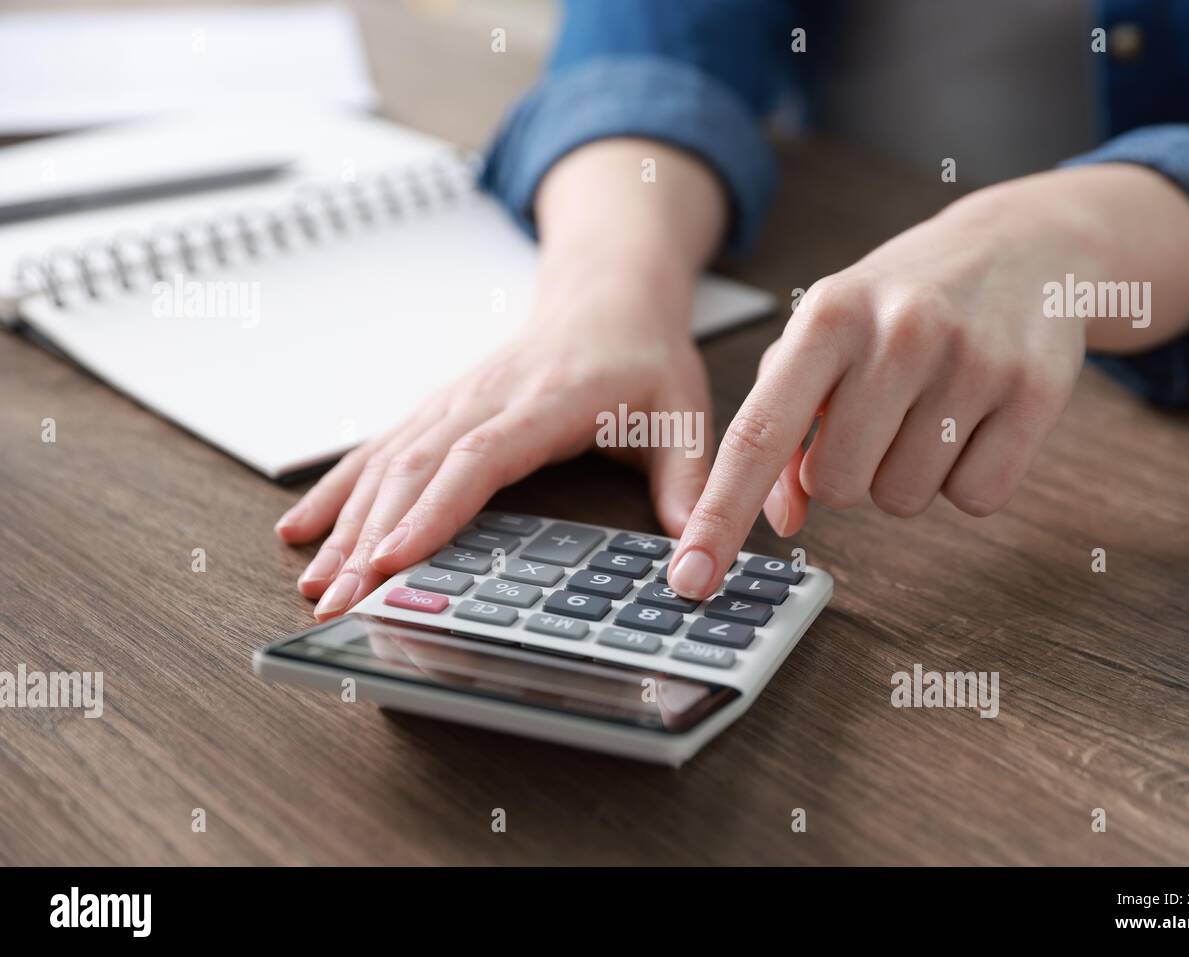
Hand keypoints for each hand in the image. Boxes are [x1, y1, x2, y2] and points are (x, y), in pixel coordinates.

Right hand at [275, 264, 712, 619]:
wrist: (607, 293)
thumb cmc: (644, 356)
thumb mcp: (685, 415)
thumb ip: (687, 484)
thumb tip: (696, 560)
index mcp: (547, 399)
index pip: (479, 457)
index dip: (434, 509)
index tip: (394, 559)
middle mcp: (486, 397)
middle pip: (416, 469)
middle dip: (370, 539)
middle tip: (341, 603)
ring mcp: (453, 402)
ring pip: (386, 463)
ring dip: (346, 526)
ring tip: (315, 586)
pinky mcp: (438, 410)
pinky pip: (378, 451)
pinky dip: (338, 491)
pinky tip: (304, 531)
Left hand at [666, 164, 1188, 599]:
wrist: (1022, 247)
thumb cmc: (897, 305)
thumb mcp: (822, 338)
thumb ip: (782, 425)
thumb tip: (783, 519)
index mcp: (827, 316)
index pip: (757, 435)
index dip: (719, 516)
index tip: (690, 580)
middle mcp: (899, 331)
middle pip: (838, 487)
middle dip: (847, 473)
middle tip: (876, 417)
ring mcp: (973, 360)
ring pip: (906, 500)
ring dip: (907, 475)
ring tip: (928, 409)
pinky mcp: (1036, 390)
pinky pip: (976, 498)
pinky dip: (967, 479)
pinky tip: (974, 421)